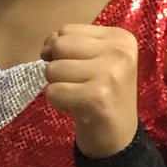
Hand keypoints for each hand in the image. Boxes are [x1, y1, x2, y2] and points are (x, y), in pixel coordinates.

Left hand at [41, 24, 139, 157]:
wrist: (118, 136)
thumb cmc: (103, 93)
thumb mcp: (96, 60)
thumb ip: (72, 44)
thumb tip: (46, 47)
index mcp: (120, 38)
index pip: (67, 30)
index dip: (59, 50)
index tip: (77, 68)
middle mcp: (119, 52)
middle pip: (58, 46)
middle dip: (57, 67)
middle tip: (77, 84)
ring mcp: (110, 73)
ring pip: (53, 69)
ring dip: (57, 86)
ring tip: (79, 96)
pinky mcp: (96, 96)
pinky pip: (52, 91)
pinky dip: (57, 102)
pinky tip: (76, 108)